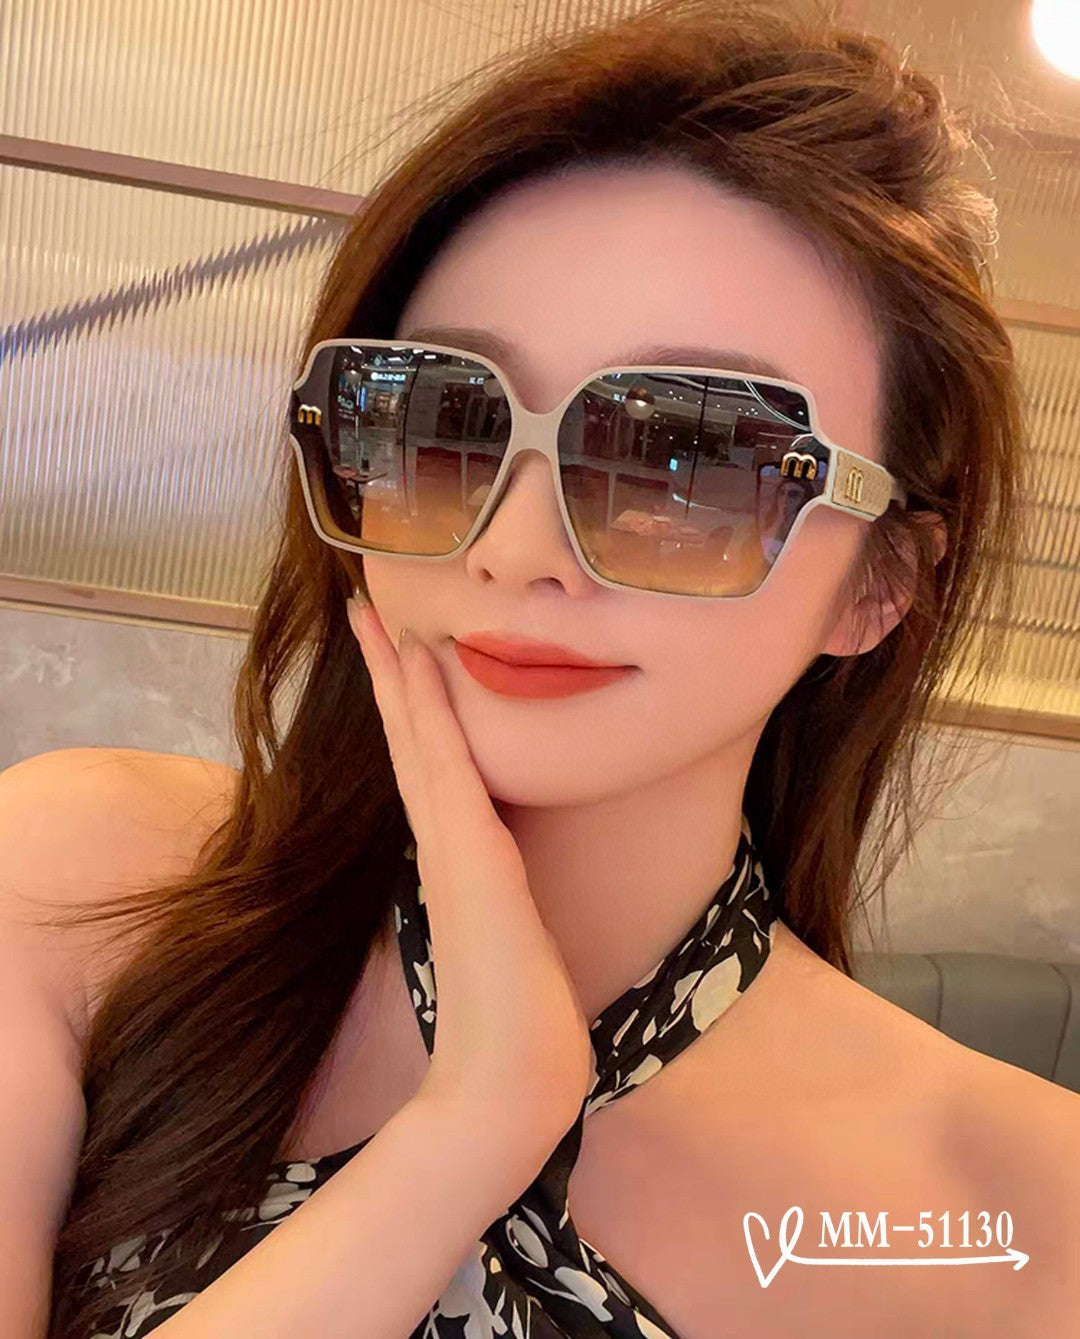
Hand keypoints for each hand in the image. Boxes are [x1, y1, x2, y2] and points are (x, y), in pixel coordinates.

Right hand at [347, 592, 594, 1144]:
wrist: (511, 1084)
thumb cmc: (519, 1021)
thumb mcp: (516, 938)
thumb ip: (505, 900)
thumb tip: (511, 882)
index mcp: (456, 856)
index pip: (426, 762)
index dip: (407, 703)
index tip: (398, 647)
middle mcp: (446, 844)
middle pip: (409, 738)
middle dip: (388, 669)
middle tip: (363, 605)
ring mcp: (455, 850)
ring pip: (420, 742)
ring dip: (400, 676)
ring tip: (378, 616)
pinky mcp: (472, 861)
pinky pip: (449, 769)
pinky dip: (431, 716)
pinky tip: (422, 668)